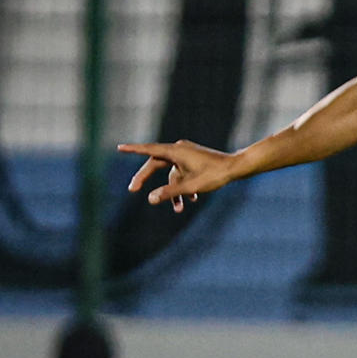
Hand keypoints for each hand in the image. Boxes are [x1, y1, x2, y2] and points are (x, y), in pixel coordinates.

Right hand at [118, 140, 237, 211]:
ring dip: (174, 191)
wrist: (237, 168)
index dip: (133, 150)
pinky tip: (192, 200)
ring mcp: (186, 155)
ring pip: (172, 174)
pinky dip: (184, 186)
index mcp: (175, 151)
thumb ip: (169, 193)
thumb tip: (150, 199)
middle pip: (156, 164)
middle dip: (147, 178)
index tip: (119, 147)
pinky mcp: (193, 161)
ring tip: (178, 209)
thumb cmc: (215, 175)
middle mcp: (179, 150)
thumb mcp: (190, 186)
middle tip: (132, 189)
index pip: (149, 150)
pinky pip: (182, 174)